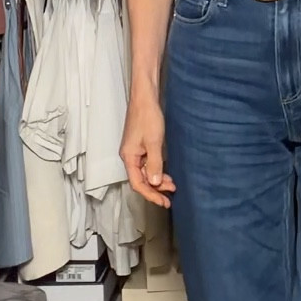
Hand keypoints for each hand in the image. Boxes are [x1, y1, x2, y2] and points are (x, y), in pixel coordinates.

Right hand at [121, 93, 176, 209]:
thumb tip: (155, 182)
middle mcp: (129, 156)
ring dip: (157, 180)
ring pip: (145, 172)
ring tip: (171, 185)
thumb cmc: (147, 117)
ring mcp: (135, 151)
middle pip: (141, 180)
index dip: (150, 194)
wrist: (145, 98)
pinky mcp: (140, 146)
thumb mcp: (154, 142)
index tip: (163, 202)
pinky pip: (147, 163)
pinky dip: (157, 170)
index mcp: (129, 157)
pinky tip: (166, 173)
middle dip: (155, 189)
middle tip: (170, 197)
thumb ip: (155, 164)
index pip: (137, 183)